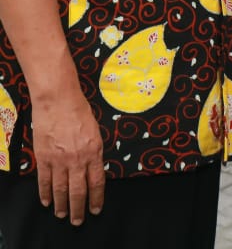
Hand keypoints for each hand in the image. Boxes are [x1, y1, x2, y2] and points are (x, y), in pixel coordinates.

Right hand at [31, 92, 104, 223]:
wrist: (58, 101)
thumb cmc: (80, 113)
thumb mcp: (96, 132)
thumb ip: (95, 152)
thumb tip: (94, 169)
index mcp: (94, 152)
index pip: (97, 182)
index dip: (96, 198)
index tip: (96, 210)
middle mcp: (77, 159)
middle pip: (78, 190)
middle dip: (79, 208)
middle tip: (78, 221)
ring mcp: (59, 160)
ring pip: (61, 189)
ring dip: (62, 204)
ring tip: (63, 215)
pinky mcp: (44, 158)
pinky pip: (44, 181)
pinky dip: (45, 193)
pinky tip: (47, 202)